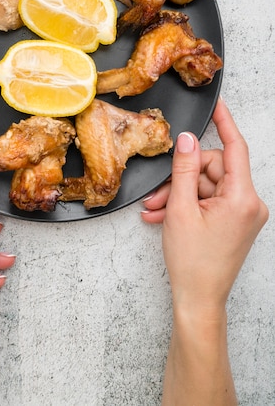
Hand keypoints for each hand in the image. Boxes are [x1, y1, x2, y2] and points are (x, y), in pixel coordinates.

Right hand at [141, 98, 267, 404]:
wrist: (199, 300)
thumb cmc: (193, 262)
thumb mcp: (181, 209)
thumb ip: (184, 169)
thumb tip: (187, 139)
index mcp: (242, 198)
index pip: (234, 148)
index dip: (224, 123)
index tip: (217, 105)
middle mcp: (249, 203)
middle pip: (213, 169)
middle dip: (182, 178)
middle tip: (159, 194)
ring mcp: (243, 213)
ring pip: (207, 186)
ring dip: (180, 194)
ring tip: (157, 209)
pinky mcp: (235, 221)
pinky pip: (210, 200)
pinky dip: (188, 205)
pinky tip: (164, 215)